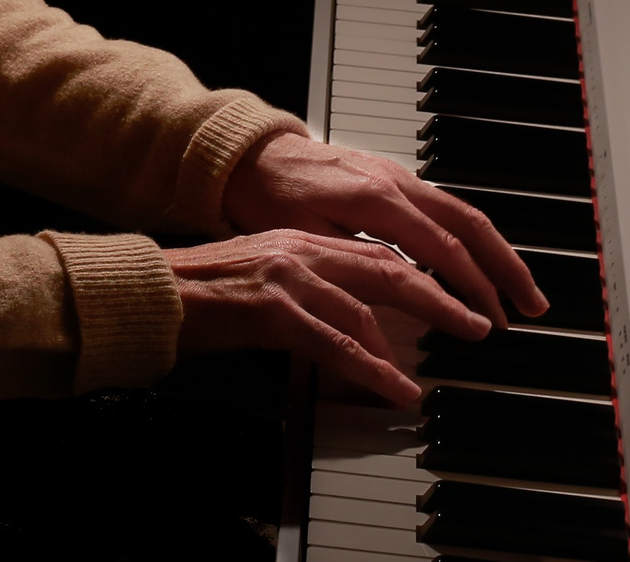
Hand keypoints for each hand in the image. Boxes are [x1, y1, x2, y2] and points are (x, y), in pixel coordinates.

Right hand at [166, 229, 480, 407]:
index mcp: (299, 241)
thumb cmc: (197, 294)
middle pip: (389, 268)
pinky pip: (337, 343)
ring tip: (453, 350)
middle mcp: (300, 251)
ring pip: (371, 302)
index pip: (376, 251)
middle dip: (442, 294)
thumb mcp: (261, 277)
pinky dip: (375, 369)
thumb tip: (351, 322)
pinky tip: (398, 388)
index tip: (456, 293)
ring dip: (421, 327)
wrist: (149, 293)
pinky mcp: (273, 311)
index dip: (423, 272)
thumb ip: (306, 288)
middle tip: (479, 320)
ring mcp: (288, 278)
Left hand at [222, 133, 548, 330]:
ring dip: (496, 252)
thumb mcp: (306, 238)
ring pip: (464, 213)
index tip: (491, 323)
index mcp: (377, 199)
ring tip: (519, 290)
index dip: (473, 291)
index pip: (444, 251)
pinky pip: (445, 206)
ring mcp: (398, 175)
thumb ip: (359, 262)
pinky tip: (478, 263)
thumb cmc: (268, 196)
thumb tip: (406, 292)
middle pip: (471, 226)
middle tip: (533, 308)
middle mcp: (397, 181)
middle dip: (507, 269)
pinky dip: (471, 236)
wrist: (249, 154)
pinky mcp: (392, 177)